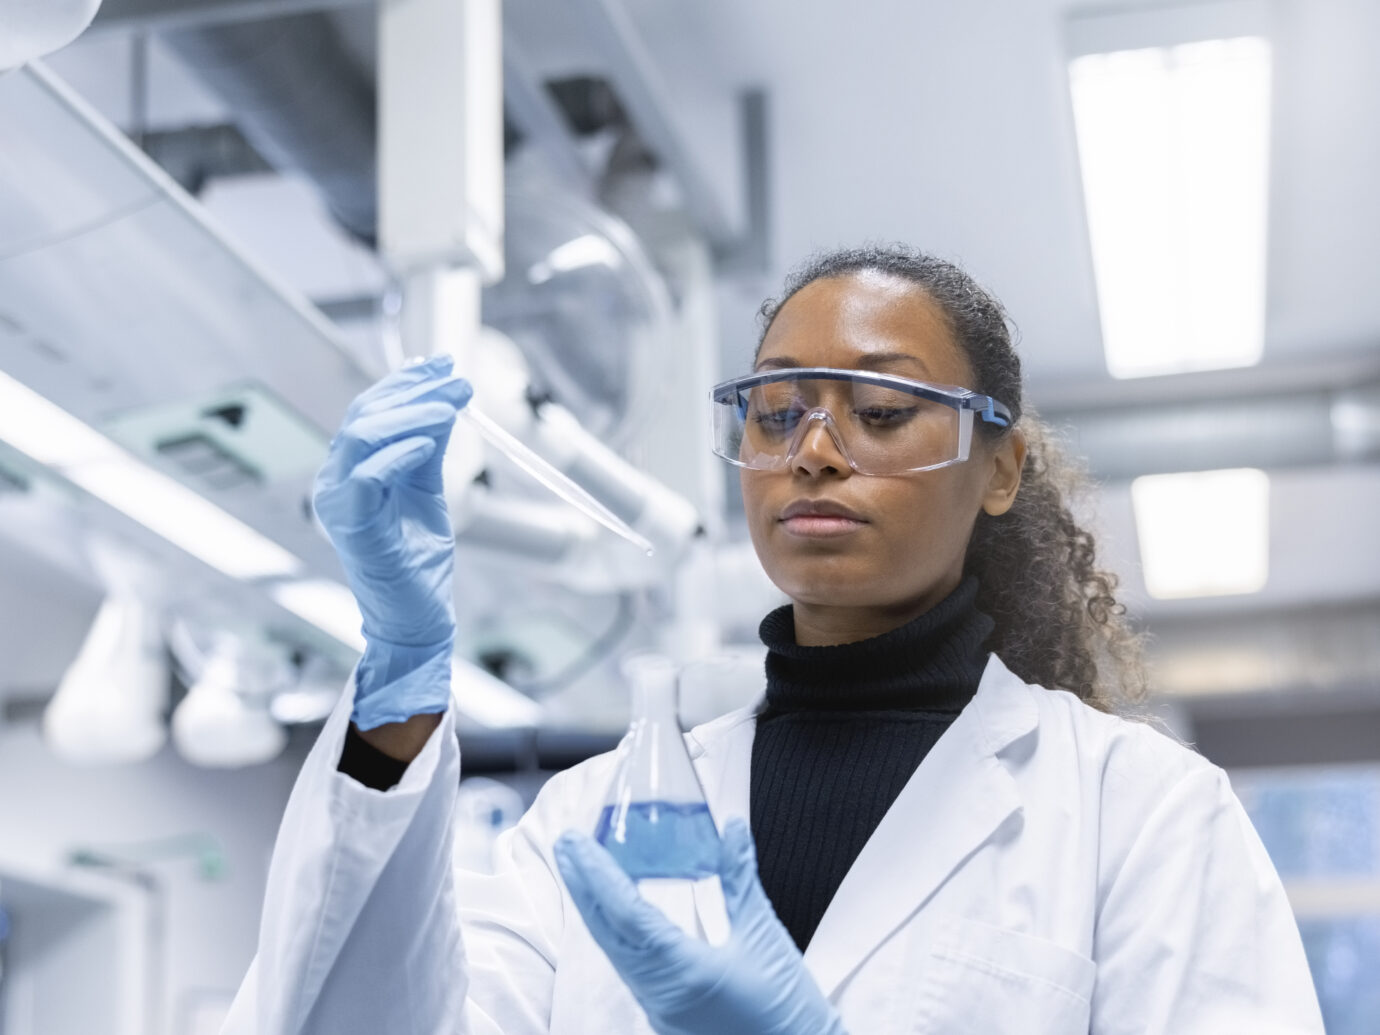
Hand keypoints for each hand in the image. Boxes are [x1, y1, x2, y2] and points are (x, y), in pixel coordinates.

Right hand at [312, 355, 472, 728]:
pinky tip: (429, 442)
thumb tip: (443, 400)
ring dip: (412, 413)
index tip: (443, 363)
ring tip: (452, 405)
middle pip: (365, 414)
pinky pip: (367, 478)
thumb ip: (429, 450)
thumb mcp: (427, 492)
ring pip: (361, 435)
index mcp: (350, 470)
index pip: (370, 409)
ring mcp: (337, 504)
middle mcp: (336, 482)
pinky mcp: (352, 528)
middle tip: (457, 379)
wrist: (416, 619)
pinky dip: (399, 453)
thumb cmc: (417, 563)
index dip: (405, 382)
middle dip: (414, 389)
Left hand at [554, 818, 847, 1034]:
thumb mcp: (764, 935)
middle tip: (565, 845)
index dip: (598, 874)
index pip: (627, 913)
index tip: (576, 842)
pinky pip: (630, 967)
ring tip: (582, 870)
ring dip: (595, 908)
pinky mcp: (667, 1015)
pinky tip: (615, 912)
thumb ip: (741, 878)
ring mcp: (659, 1008)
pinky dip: (616, 932)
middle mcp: (660, 993)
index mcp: (683, 971)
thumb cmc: (787, 1007)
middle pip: (608, 933)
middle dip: (583, 886)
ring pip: (615, 951)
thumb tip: (731, 827)